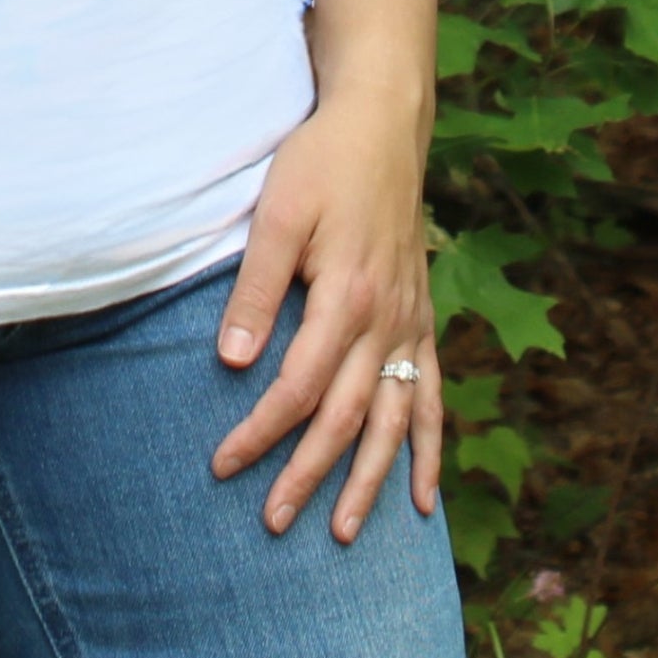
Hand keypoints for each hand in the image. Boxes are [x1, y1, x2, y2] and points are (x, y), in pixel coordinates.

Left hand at [207, 90, 442, 543]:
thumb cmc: (320, 164)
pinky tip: (424, 500)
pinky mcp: (423, 320)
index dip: (261, 432)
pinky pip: (433, 399)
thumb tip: (232, 363)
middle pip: (347, 419)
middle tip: (274, 524)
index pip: (299, 388)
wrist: (381, 124)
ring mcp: (411, 324)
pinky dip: (428, 450)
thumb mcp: (275, 213)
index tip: (223, 464)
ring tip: (342, 532)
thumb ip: (255, 290)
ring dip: (370, 482)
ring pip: (394, 422)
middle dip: (309, 475)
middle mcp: (386, 321)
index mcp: (346, 296)